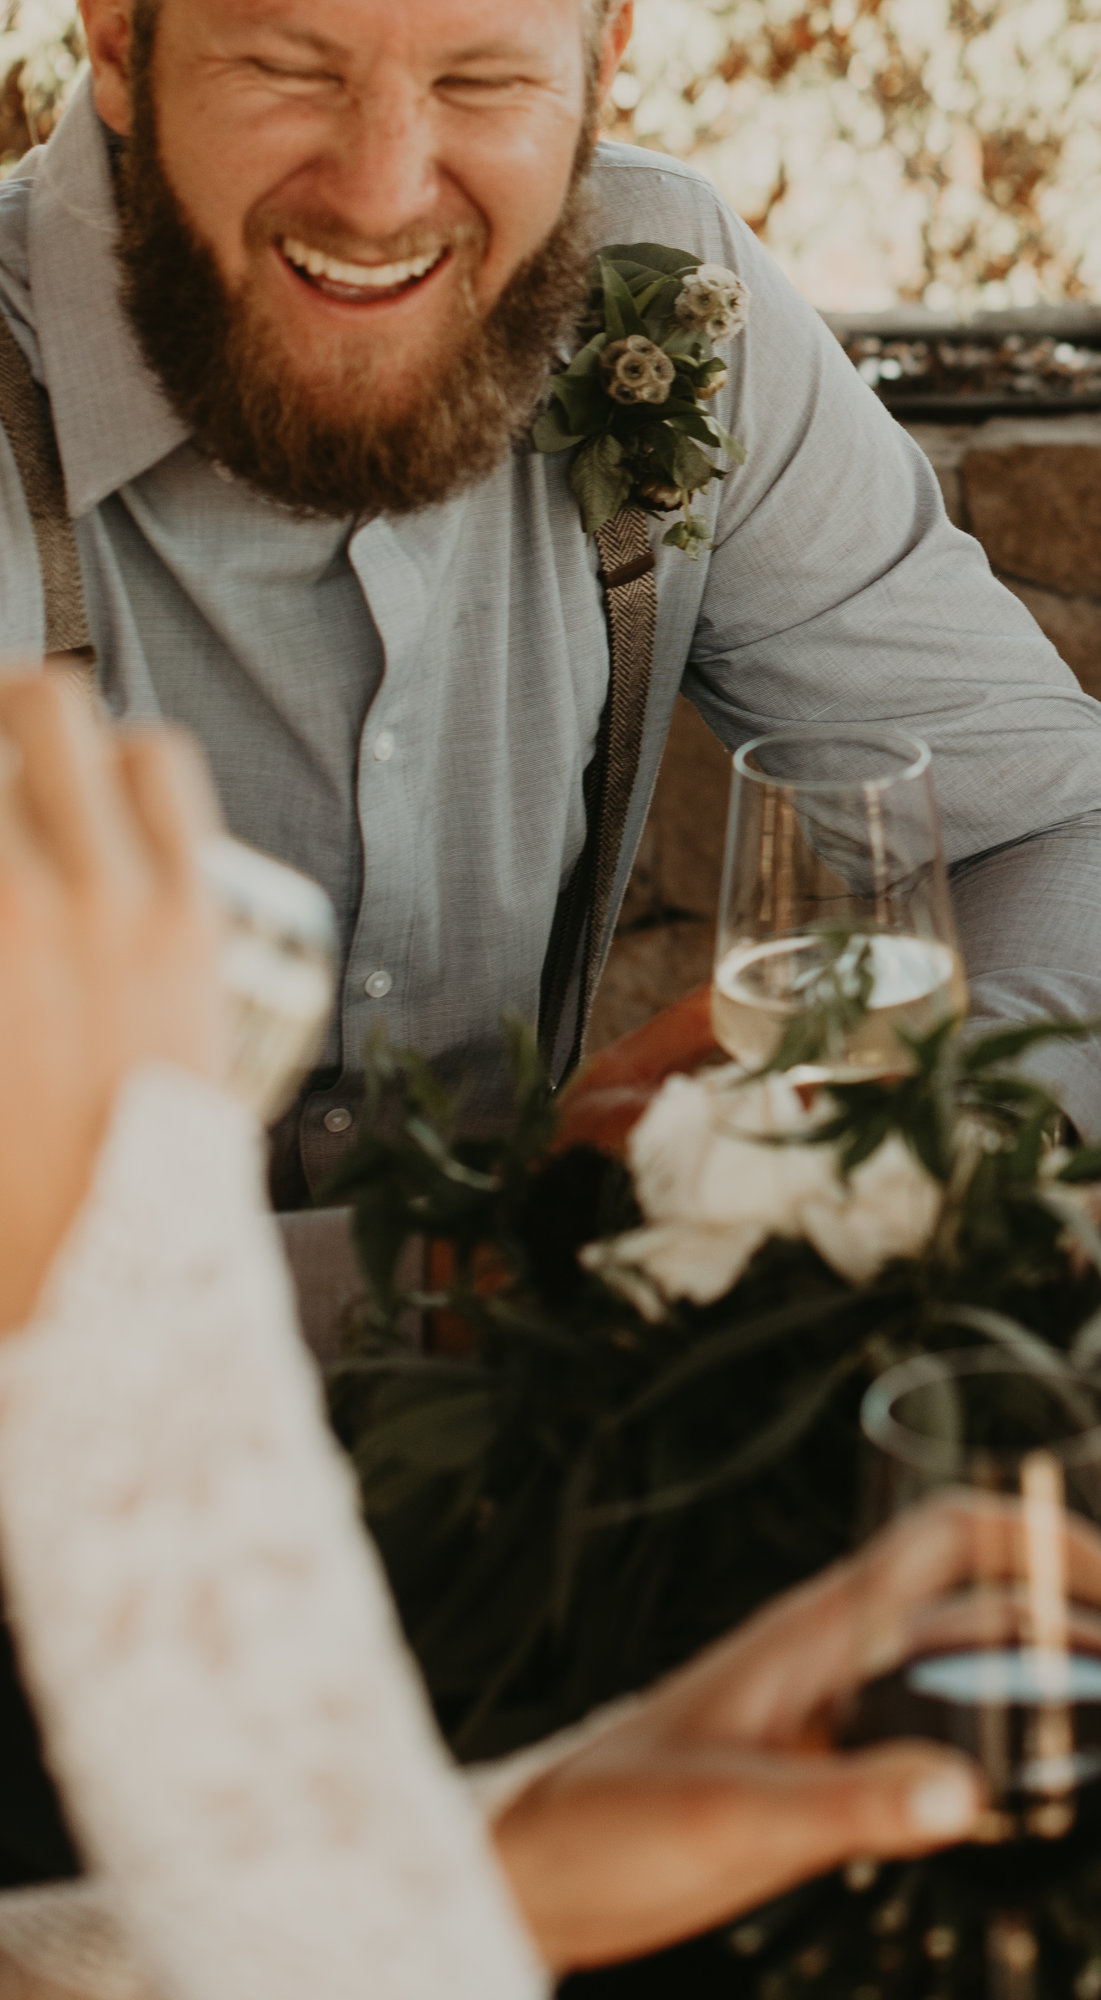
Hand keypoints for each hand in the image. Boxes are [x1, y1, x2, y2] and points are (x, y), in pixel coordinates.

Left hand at [0, 664, 225, 1331]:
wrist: (100, 1293)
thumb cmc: (142, 1189)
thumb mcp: (184, 1047)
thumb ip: (145, 952)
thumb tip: (93, 888)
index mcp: (180, 921)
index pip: (147, 754)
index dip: (99, 750)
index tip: (59, 774)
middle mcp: (94, 900)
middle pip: (45, 706)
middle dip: (4, 708)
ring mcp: (12, 932)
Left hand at [491, 1492, 1100, 1974]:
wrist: (531, 1879)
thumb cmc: (606, 1821)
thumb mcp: (734, 1814)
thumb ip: (850, 1803)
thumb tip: (969, 1801)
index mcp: (822, 1631)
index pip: (951, 1539)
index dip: (1045, 1542)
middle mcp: (839, 1660)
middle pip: (990, 1626)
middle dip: (1093, 1658)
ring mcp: (832, 1721)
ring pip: (976, 1701)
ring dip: (1063, 1731)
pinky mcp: (819, 1784)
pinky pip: (941, 1768)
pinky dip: (1008, 1793)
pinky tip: (1044, 1844)